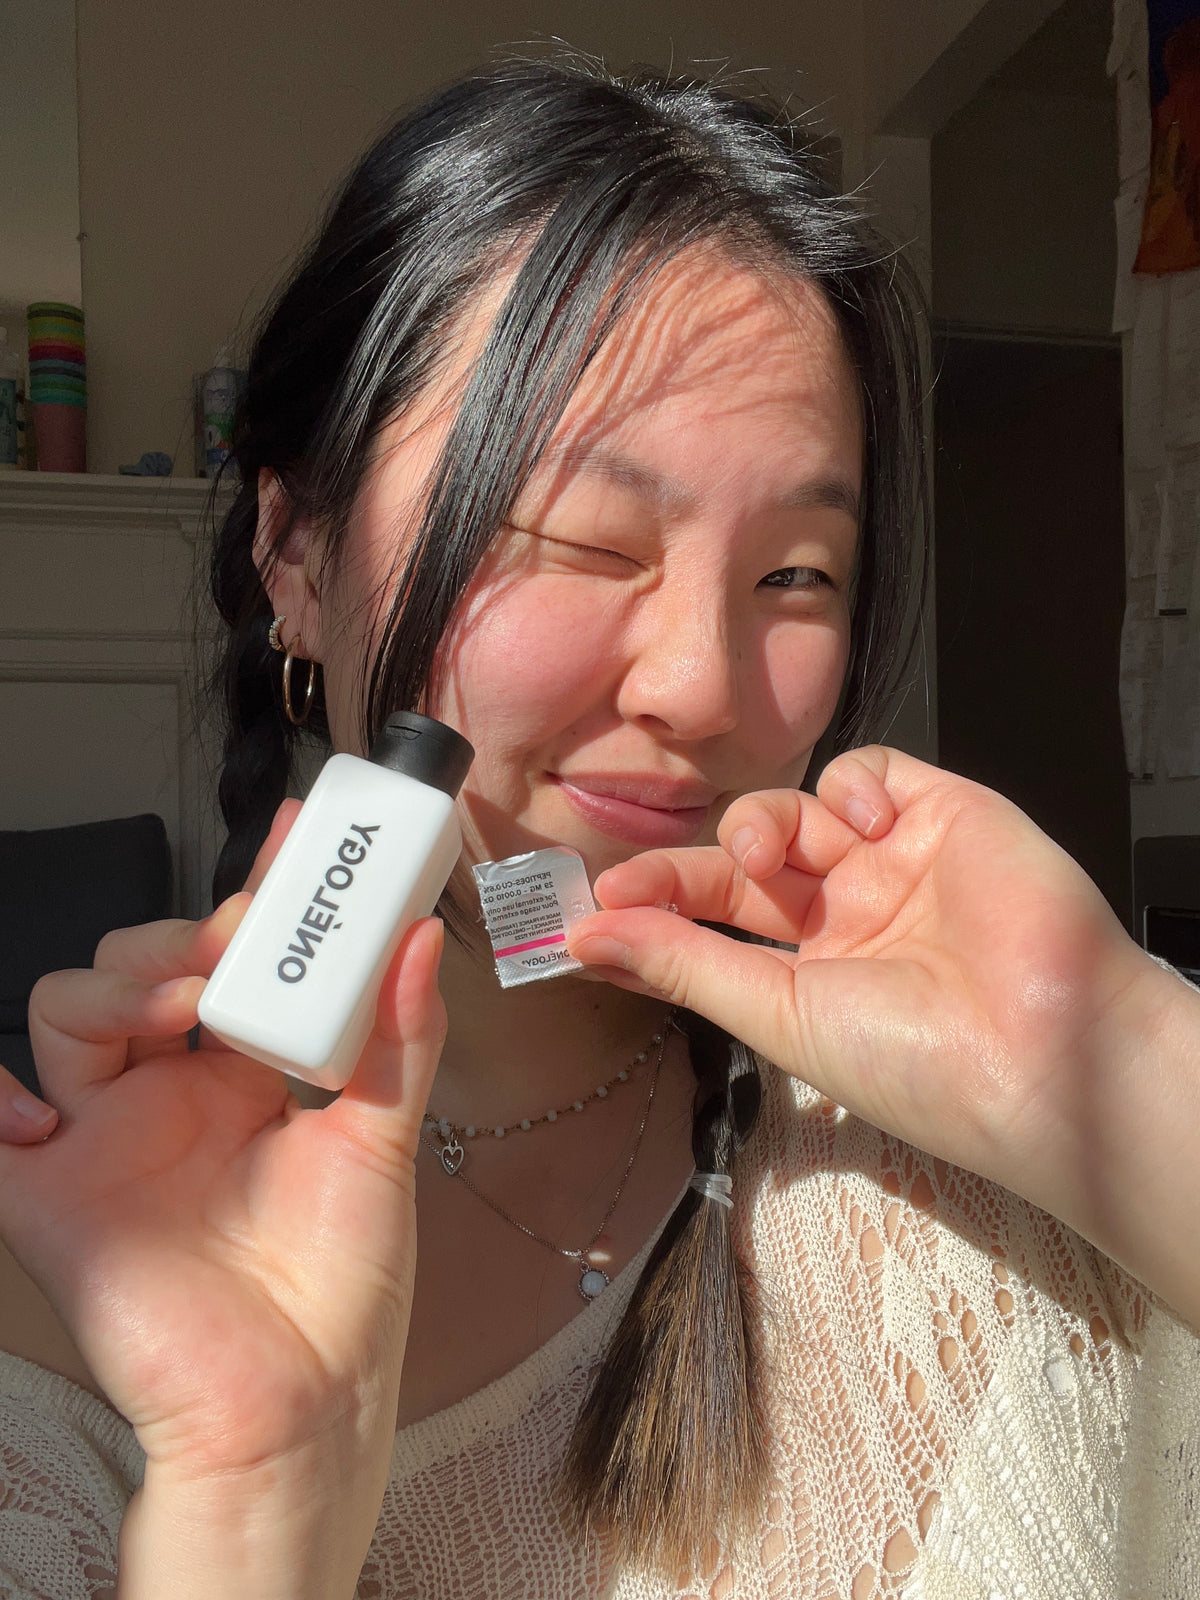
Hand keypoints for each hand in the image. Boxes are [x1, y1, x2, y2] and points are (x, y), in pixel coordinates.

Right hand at [0, 799, 446, 1483]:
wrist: (299, 1407)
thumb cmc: (341, 1288)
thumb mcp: (383, 1144)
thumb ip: (401, 1040)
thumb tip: (420, 940)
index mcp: (248, 1073)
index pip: (240, 957)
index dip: (262, 893)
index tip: (302, 837)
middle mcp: (171, 1091)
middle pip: (147, 963)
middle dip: (189, 931)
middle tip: (242, 936)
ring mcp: (106, 1135)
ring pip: (70, 1007)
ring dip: (120, 982)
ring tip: (184, 1005)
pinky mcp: (49, 1194)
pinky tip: (47, 1105)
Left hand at [567, 747, 1199, 1321]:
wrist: (1044, 1051)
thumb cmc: (912, 1059)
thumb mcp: (779, 1014)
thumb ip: (683, 964)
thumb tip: (582, 940)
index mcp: (815, 967)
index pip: (717, 916)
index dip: (658, 902)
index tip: (592, 907)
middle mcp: (854, 909)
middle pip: (750, 857)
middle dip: (694, 865)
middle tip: (641, 885)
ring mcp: (900, 859)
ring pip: (803, 806)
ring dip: (764, 822)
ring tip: (774, 861)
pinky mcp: (947, 812)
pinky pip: (875, 769)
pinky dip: (848, 785)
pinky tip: (858, 827)